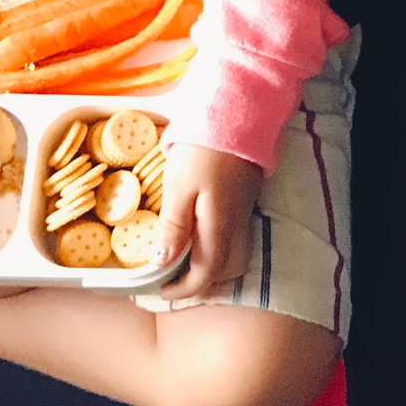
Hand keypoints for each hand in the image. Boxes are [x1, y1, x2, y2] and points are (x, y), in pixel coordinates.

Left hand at [154, 143, 262, 299]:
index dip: (183, 290)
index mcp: (219, 227)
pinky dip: (219, 246)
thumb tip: (164, 262)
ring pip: (235, 255)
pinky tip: (199, 233)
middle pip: (227, 271)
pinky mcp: (246, 199)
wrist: (239, 114)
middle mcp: (237, 225)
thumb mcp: (179, 186)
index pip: (206, 274)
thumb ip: (173, 226)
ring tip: (184, 259)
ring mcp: (244, 211)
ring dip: (213, 266)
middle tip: (173, 279)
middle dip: (203, 283)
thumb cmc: (203, 149)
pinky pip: (236, 236)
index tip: (160, 292)